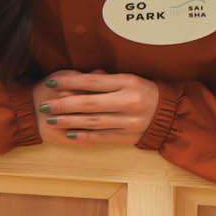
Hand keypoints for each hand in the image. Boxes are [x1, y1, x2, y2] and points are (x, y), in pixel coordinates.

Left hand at [31, 69, 165, 149]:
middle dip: (64, 105)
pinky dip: (85, 136)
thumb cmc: (145, 91)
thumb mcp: (129, 78)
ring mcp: (129, 121)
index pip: (93, 81)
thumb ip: (105, 78)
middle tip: (45, 106)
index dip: (70, 82)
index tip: (52, 83)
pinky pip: (103, 137)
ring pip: (93, 122)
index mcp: (128, 82)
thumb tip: (77, 77)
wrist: (170, 114)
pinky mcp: (128, 137)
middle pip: (90, 103)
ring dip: (70, 122)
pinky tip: (70, 134)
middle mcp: (128, 102)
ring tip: (52, 120)